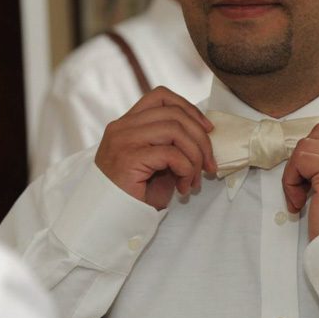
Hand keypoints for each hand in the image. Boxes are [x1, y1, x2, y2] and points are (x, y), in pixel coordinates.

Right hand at [94, 86, 217, 208]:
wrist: (109, 221)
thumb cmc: (134, 195)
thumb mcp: (156, 162)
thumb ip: (171, 143)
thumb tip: (203, 133)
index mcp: (127, 123)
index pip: (161, 96)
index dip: (189, 108)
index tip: (206, 129)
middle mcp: (122, 127)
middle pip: (174, 113)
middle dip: (201, 138)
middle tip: (209, 164)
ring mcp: (123, 141)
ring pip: (175, 130)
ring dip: (195, 156)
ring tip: (193, 180)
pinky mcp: (129, 158)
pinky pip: (172, 154)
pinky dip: (186, 170)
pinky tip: (182, 188)